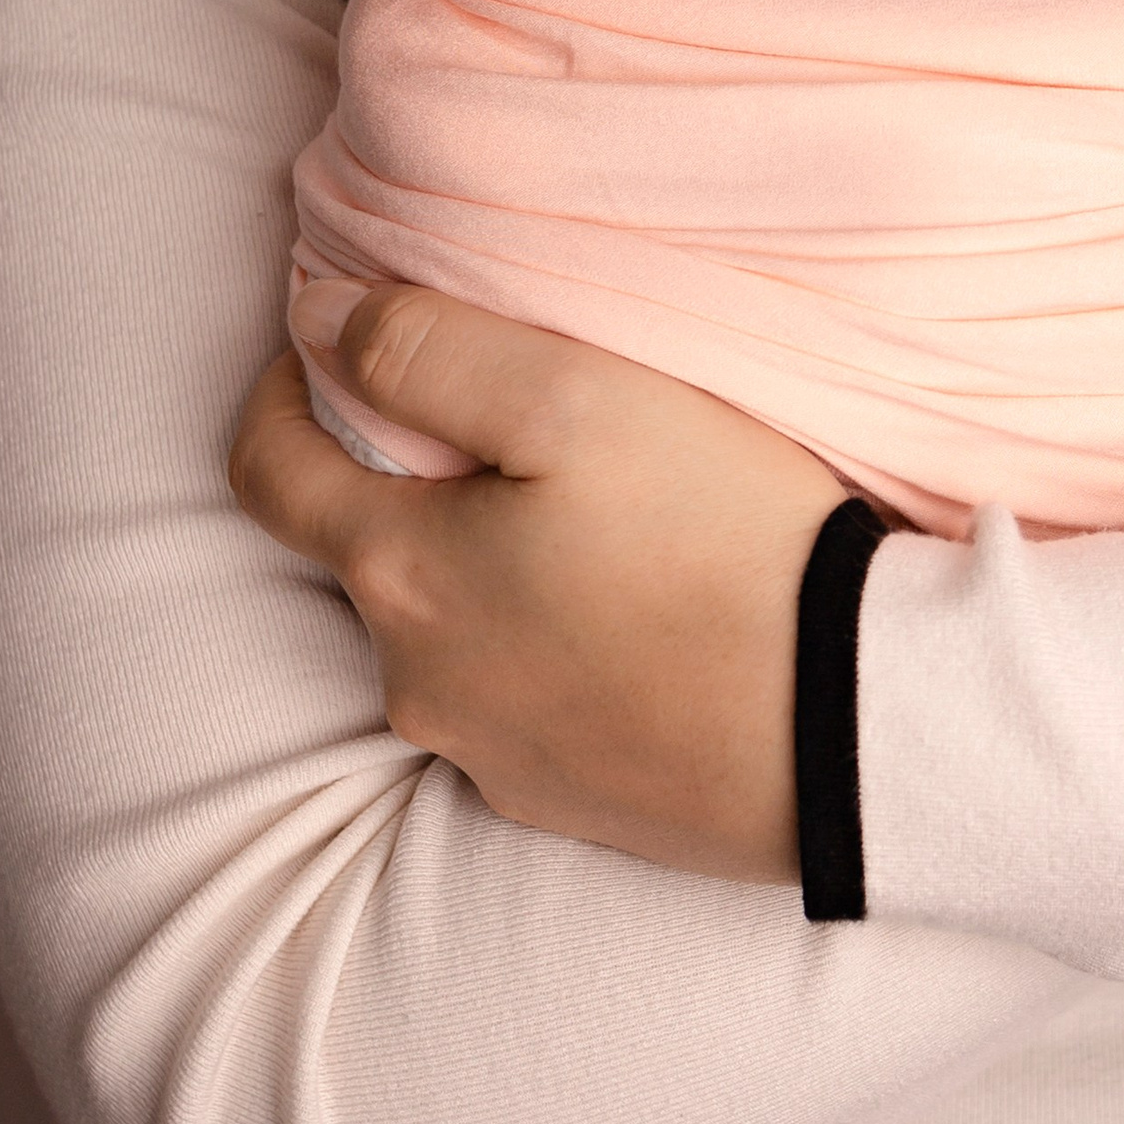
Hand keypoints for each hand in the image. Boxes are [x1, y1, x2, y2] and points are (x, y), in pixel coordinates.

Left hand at [229, 290, 847, 878]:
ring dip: (487, 570)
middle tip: (514, 425)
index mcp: (404, 573)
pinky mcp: (570, 804)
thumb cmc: (720, 543)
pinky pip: (524, 705)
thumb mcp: (577, 399)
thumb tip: (316, 319)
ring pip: (449, 634)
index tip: (336, 344)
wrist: (856, 726)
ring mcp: (493, 757)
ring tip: (597, 521)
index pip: (267, 471)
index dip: (282, 391)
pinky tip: (638, 618)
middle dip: (409, 481)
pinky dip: (552, 649)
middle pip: (366, 553)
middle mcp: (420, 683)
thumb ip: (428, 348)